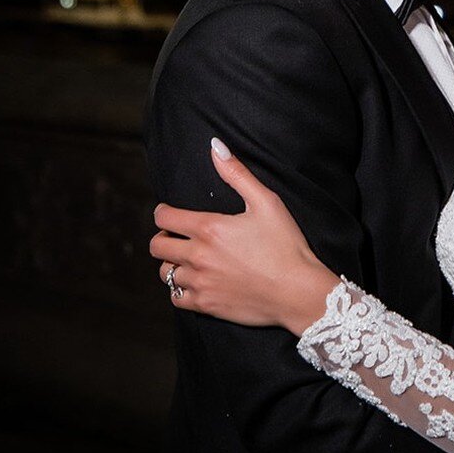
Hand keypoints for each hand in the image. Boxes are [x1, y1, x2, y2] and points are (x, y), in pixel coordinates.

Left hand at [149, 139, 337, 334]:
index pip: (164, 217)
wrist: (296, 290)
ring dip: (172, 262)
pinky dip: (179, 288)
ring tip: (187, 257)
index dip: (163, 212)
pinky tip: (195, 280)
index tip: (170, 212)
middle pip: (157, 246)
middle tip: (177, 234)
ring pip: (164, 272)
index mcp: (210, 228)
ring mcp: (200, 283)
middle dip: (164, 236)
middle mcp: (198, 256)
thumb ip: (237, 173)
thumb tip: (216, 147)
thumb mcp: (266, 201)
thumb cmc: (285, 244)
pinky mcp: (205, 305)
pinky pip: (175, 297)